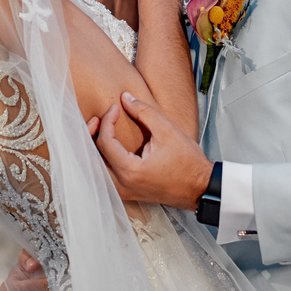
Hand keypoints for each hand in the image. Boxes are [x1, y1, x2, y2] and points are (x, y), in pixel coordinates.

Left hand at [93, 92, 213, 210]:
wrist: (201, 187)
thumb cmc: (188, 163)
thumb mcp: (167, 130)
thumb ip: (143, 112)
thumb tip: (125, 98)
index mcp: (130, 171)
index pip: (105, 142)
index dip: (107, 120)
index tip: (116, 108)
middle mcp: (122, 185)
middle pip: (90, 161)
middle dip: (89, 137)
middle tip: (96, 120)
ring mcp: (124, 192)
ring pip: (95, 171)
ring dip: (93, 150)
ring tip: (98, 132)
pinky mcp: (128, 193)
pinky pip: (105, 177)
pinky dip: (100, 161)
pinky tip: (106, 148)